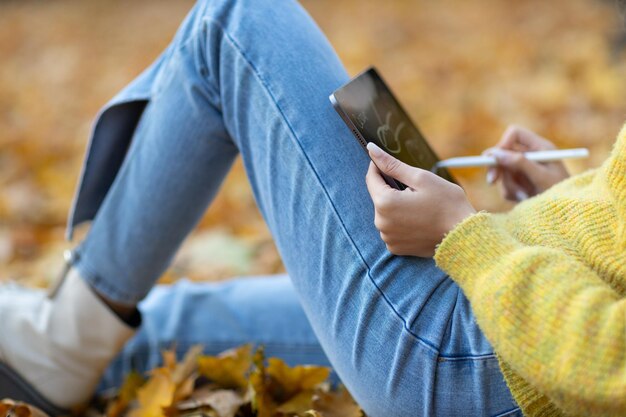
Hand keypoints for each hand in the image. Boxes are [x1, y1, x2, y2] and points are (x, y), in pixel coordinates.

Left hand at [365, 142, 475, 256]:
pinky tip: (418, 220)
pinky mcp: (395, 247)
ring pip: (385, 213)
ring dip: (396, 206)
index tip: (389, 163)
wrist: (463, 236)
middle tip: (417, 190)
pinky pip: (392, 228)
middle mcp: (381, 222)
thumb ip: (392, 164)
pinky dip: (400, 222)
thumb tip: (371, 149)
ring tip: (420, 207)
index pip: (371, 178)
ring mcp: (387, 237)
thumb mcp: (420, 178)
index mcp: (385, 203)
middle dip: (393, 190)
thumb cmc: (446, 204)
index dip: (379, 167)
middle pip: (379, 197)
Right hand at [485, 125, 569, 201]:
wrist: (568, 213)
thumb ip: (520, 163)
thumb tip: (496, 154)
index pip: (514, 134)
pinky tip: (525, 199)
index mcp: (540, 147)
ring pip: (501, 171)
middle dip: (496, 167)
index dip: (503, 143)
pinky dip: (511, 193)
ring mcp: (523, 169)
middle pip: (502, 152)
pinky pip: (504, 185)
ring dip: (509, 185)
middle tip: (492, 181)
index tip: (496, 158)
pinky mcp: (519, 183)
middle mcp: (530, 156)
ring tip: (525, 196)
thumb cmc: (561, 192)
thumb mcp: (542, 177)